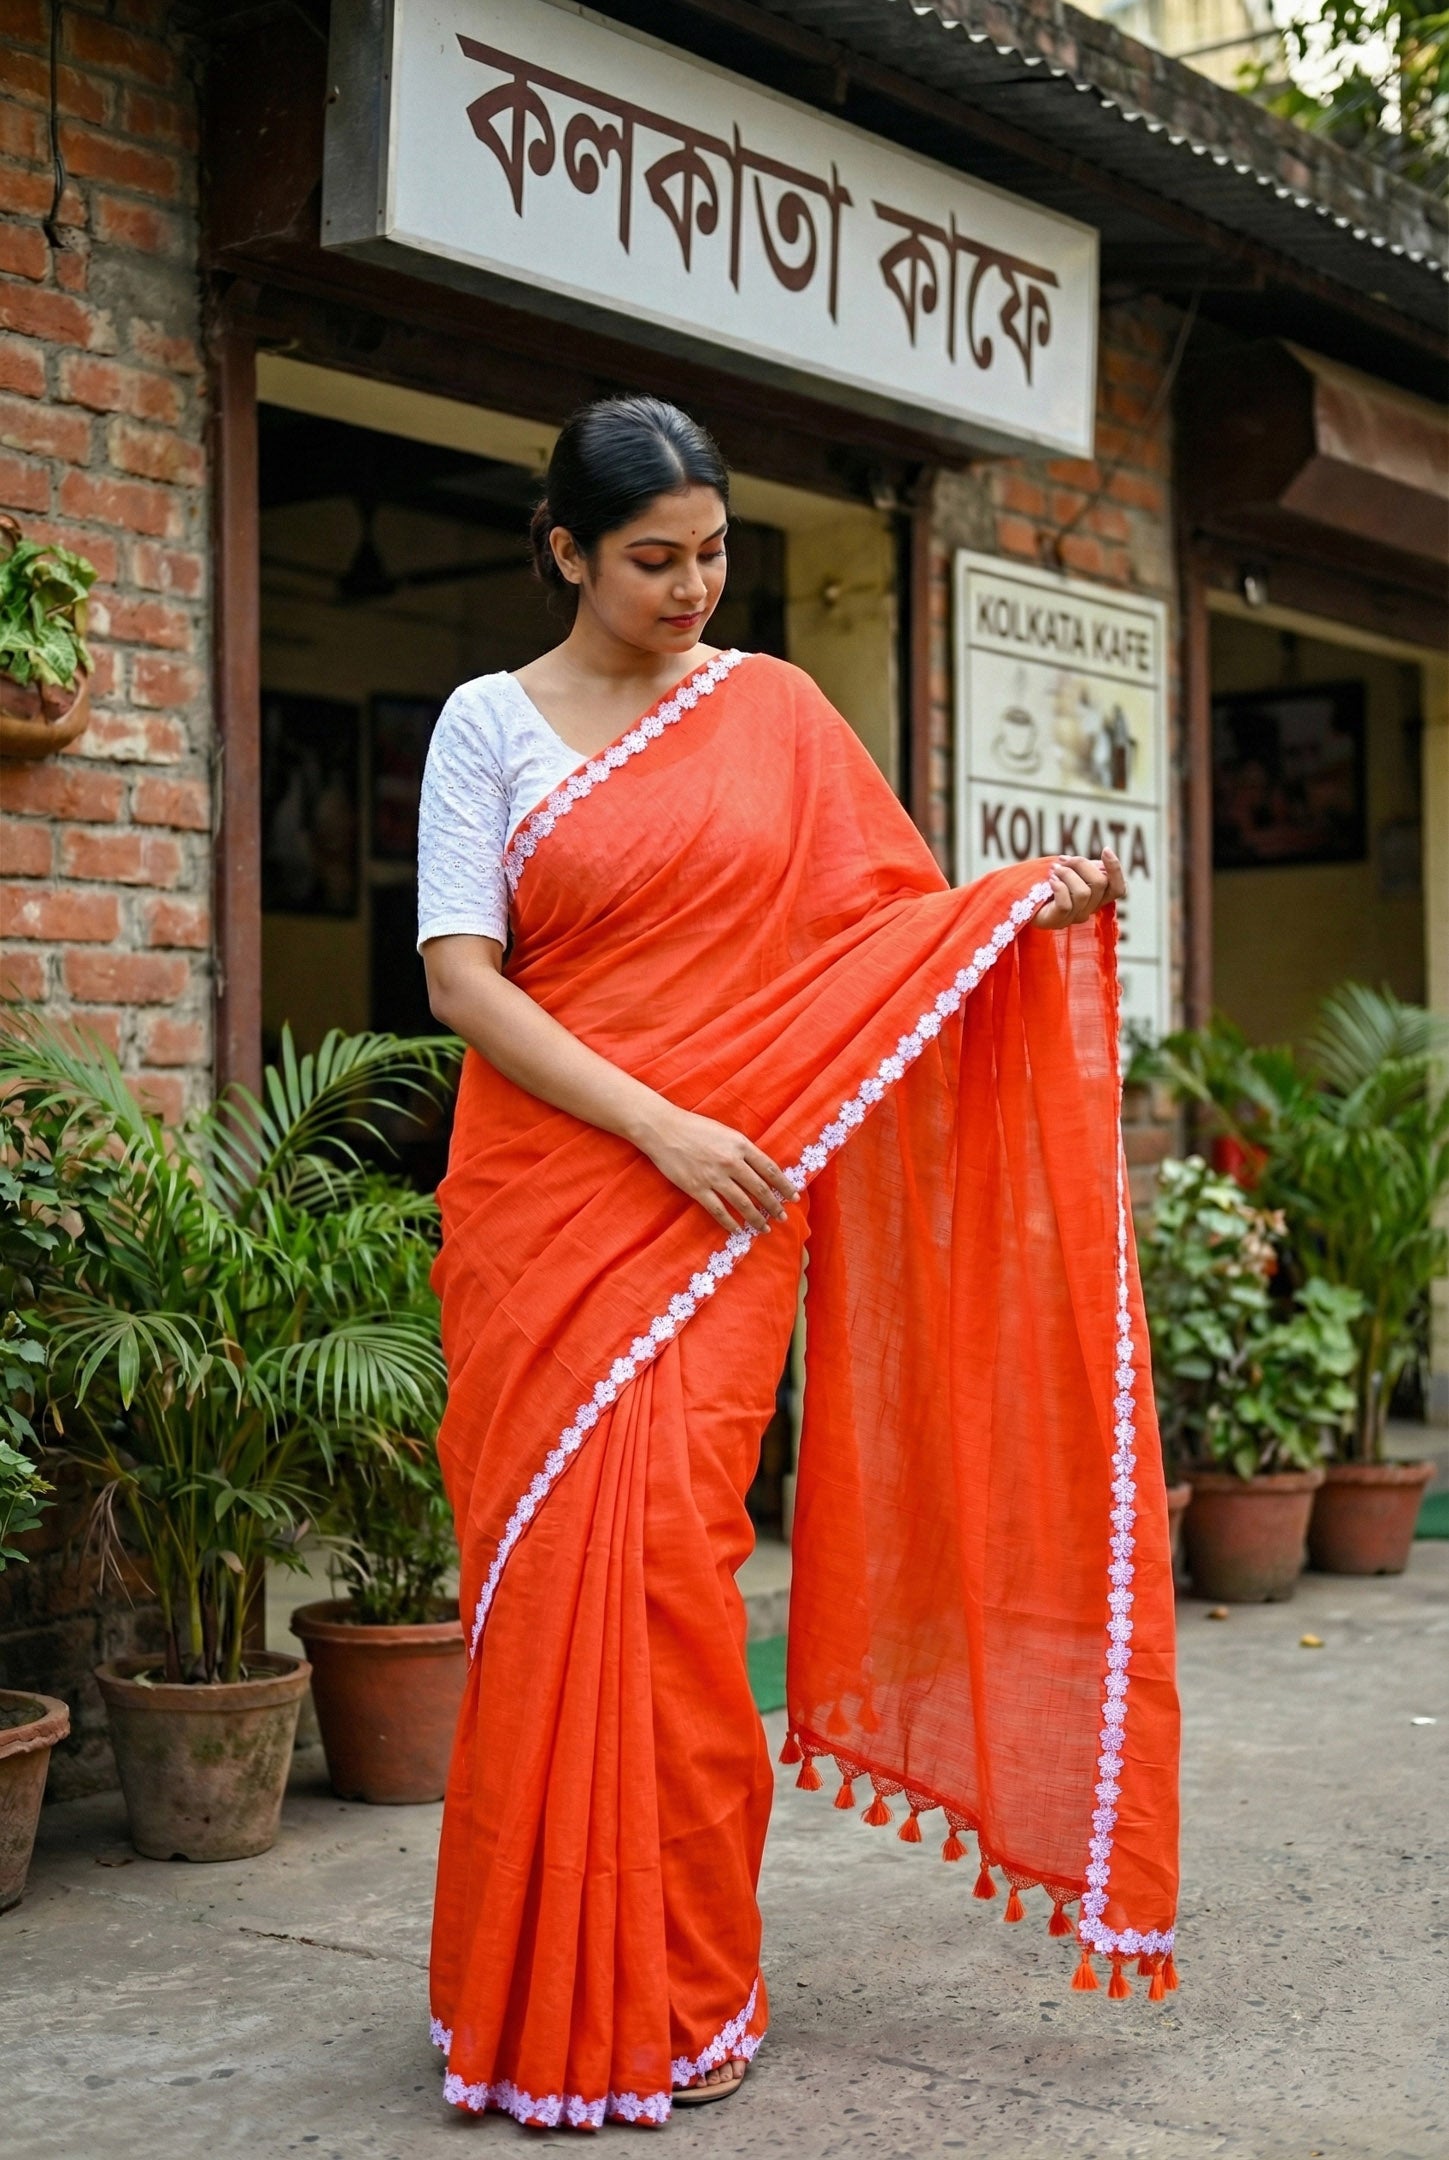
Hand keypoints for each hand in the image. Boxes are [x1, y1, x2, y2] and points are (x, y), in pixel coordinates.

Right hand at [639, 1105, 798, 1236]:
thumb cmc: (695, 1127)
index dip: (784, 1185)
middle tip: (783, 1217)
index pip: (769, 1169)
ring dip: (756, 1218)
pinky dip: (730, 1222)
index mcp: (741, 1145)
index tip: (794, 1196)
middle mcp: (731, 1162)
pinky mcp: (697, 1188)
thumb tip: (760, 1168)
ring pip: (742, 1203)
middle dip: (774, 1205)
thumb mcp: (726, 1132)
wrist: (663, 1129)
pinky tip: (738, 1230)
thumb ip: (743, 1149)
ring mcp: (714, 1177)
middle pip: (760, 1189)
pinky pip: (718, 1210)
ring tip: (765, 1228)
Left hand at [1034, 849, 1126, 929]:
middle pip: (1100, 883)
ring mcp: (1073, 918)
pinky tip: (1050, 881)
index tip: (1105, 849)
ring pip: (1083, 892)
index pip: (1118, 889)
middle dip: (1081, 864)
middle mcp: (1089, 910)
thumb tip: (1102, 856)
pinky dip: (1058, 887)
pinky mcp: (1056, 921)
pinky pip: (1066, 904)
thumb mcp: (1070, 871)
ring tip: (1053, 870)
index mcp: (1096, 898)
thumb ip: (1086, 867)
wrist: (1020, 899)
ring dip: (1067, 874)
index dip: (1116, 869)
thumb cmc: (1046, 883)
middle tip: (1063, 860)